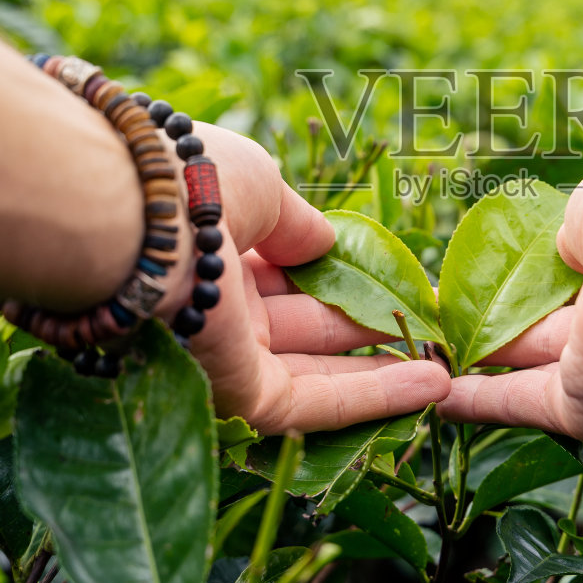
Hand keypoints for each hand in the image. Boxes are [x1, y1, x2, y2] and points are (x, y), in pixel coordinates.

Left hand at [165, 126, 449, 434]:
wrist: (134, 219)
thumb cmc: (191, 181)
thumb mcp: (258, 186)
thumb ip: (296, 223)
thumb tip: (326, 242)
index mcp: (208, 247)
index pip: (279, 270)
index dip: (334, 273)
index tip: (388, 277)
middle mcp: (211, 305)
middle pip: (302, 325)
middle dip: (366, 326)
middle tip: (430, 326)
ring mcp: (223, 353)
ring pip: (316, 370)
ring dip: (382, 368)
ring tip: (448, 365)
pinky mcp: (236, 395)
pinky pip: (315, 402)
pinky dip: (375, 395)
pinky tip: (432, 384)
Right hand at [440, 154, 582, 443]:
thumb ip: (579, 235)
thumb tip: (564, 252)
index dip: (540, 284)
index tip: (494, 274)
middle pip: (553, 334)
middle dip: (499, 324)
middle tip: (444, 314)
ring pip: (529, 368)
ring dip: (477, 361)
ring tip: (424, 350)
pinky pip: (519, 402)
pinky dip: (478, 400)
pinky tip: (440, 394)